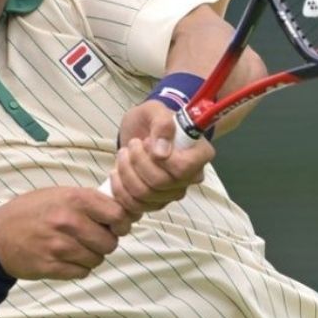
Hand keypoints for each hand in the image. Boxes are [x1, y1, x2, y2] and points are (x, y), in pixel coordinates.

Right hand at [0, 187, 134, 280]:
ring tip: (75, 247)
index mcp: (74, 199)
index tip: (117, 226)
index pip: (117, 214)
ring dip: (91, 256)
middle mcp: (69, 222)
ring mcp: (60, 246)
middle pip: (110, 242)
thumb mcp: (59, 194)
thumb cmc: (32, 211)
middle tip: (91, 238)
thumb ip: (89, 201)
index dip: (121, 222)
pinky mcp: (52, 266)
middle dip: (105, 242)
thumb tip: (124, 213)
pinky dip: (78, 268)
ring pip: (97, 259)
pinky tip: (66, 258)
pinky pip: (82, 272)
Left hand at [110, 100, 214, 215]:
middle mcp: (191, 177)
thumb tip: (162, 152)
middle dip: (137, 162)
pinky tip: (117, 172)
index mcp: (200, 153)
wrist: (141, 131)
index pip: (184, 168)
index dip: (161, 159)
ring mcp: (173, 192)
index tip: (147, 142)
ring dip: (126, 173)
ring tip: (123, 154)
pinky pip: (136, 207)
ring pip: (146, 196)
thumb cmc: (153, 119)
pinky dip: (120, 190)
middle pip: (161, 183)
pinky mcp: (156, 202)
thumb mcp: (155, 110)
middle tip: (132, 144)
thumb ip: (162, 124)